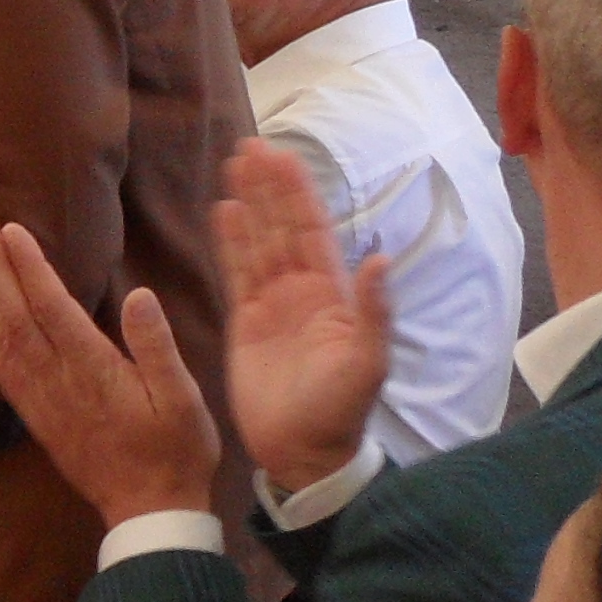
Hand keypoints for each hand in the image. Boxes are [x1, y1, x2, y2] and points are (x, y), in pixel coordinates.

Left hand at [0, 218, 218, 531]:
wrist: (148, 512)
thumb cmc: (176, 453)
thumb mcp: (183, 399)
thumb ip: (157, 347)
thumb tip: (139, 294)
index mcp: (94, 369)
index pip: (52, 307)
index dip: (30, 267)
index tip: (12, 230)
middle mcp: (58, 380)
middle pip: (17, 314)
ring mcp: (41, 400)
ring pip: (3, 337)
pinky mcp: (34, 416)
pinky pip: (0, 368)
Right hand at [212, 139, 389, 494]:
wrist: (304, 454)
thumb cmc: (340, 413)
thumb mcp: (368, 365)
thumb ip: (374, 312)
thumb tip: (380, 256)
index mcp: (334, 295)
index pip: (312, 231)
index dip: (296, 194)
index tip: (280, 157)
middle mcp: (303, 291)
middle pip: (282, 227)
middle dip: (268, 188)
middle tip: (250, 147)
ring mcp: (273, 305)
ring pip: (258, 242)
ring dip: (248, 205)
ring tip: (234, 166)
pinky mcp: (245, 323)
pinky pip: (235, 272)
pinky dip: (230, 242)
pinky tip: (221, 212)